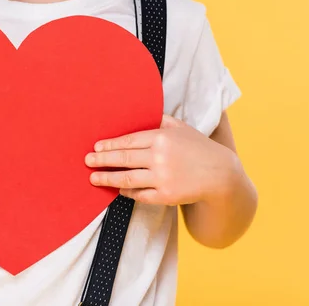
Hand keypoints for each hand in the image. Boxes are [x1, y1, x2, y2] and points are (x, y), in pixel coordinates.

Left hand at [85, 114, 238, 205]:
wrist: (221, 175)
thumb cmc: (199, 148)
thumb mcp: (181, 127)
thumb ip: (159, 120)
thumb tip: (138, 114)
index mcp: (162, 137)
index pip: (128, 141)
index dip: (110, 144)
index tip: (96, 146)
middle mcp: (160, 157)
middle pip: (123, 159)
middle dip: (101, 159)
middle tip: (87, 160)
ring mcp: (163, 178)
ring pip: (127, 178)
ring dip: (107, 178)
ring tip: (93, 178)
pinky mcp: (166, 196)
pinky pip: (140, 194)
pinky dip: (126, 192)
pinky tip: (118, 189)